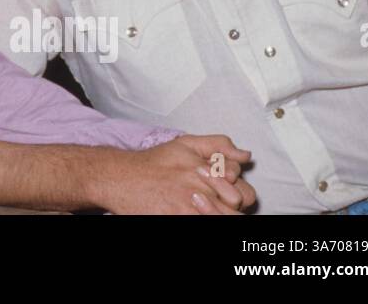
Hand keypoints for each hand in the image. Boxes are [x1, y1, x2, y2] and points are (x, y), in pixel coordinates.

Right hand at [89, 135, 254, 213]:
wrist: (121, 178)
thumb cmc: (154, 163)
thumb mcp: (185, 145)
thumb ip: (218, 145)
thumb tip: (246, 155)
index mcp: (208, 170)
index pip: (245, 192)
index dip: (236, 194)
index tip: (222, 191)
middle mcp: (202, 189)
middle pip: (236, 209)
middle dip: (229, 207)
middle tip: (210, 201)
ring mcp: (191, 208)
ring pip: (223, 218)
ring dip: (214, 213)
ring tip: (198, 206)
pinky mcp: (179, 219)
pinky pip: (205, 222)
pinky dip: (201, 216)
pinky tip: (188, 210)